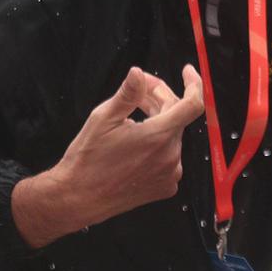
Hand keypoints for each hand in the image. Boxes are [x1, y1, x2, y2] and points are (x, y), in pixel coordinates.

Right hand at [13, 66, 204, 247]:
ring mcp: (170, 174)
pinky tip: (135, 144)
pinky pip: (169, 158)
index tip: (187, 71)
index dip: (193, 83)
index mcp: (159, 137)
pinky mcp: (166, 187)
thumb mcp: (103, 118)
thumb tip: (138, 73)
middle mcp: (170, 156)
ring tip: (132, 117)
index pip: (192, 104)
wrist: (77, 199)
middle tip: (139, 91)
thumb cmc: (87, 160)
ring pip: (172, 137)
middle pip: (176, 117)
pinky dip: (157, 146)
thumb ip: (128, 93)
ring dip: (157, 122)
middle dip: (159, 99)